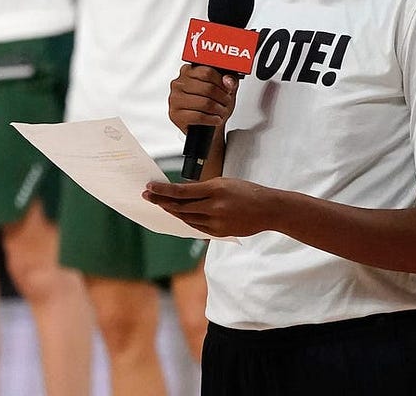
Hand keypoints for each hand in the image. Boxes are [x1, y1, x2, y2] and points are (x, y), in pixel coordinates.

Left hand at [143, 177, 273, 237]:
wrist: (268, 209)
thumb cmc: (246, 191)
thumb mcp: (224, 183)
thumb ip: (203, 189)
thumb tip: (182, 193)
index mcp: (215, 189)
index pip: (182, 191)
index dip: (163, 190)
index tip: (150, 187)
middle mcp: (214, 206)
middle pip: (180, 206)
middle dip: (161, 201)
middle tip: (147, 195)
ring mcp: (217, 221)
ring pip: (186, 217)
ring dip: (171, 211)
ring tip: (160, 204)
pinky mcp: (219, 232)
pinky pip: (196, 226)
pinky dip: (185, 220)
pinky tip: (178, 214)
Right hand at [168, 64, 237, 134]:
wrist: (203, 127)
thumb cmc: (210, 104)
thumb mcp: (222, 89)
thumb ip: (229, 81)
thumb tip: (229, 81)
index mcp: (187, 72)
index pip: (207, 72)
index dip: (221, 82)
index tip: (227, 89)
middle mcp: (178, 84)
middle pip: (208, 88)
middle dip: (222, 98)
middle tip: (226, 102)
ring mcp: (175, 100)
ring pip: (204, 103)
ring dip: (219, 109)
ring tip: (222, 111)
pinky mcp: (176, 115)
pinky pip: (199, 117)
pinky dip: (212, 119)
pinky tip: (215, 119)